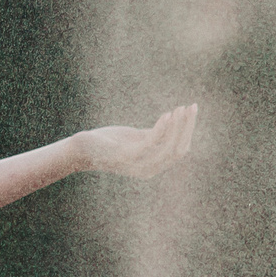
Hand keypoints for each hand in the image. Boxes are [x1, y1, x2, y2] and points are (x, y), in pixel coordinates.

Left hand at [75, 103, 198, 177]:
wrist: (83, 149)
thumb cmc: (109, 143)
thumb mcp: (135, 139)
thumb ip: (152, 135)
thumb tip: (171, 123)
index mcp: (153, 166)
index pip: (180, 150)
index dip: (189, 131)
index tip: (192, 110)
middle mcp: (149, 169)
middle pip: (178, 150)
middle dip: (187, 127)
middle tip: (192, 107)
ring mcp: (138, 164)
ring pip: (168, 148)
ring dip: (177, 127)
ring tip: (180, 109)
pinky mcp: (126, 156)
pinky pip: (150, 143)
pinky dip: (161, 129)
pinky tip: (167, 115)